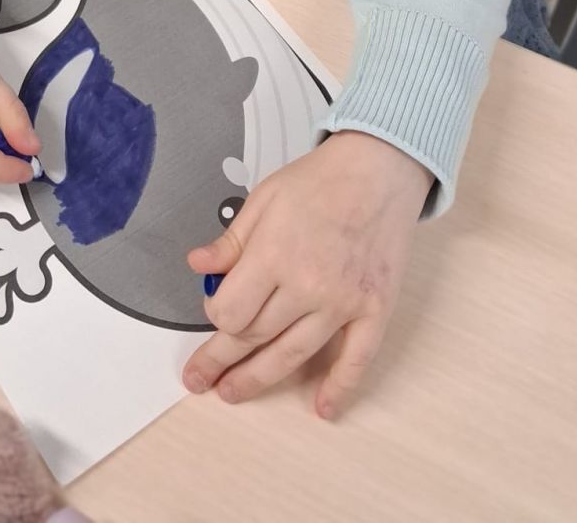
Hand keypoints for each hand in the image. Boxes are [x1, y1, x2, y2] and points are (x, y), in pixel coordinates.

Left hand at [183, 132, 432, 418]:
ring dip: (259, 378)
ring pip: (293, 354)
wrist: (379, 169)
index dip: (216, 319)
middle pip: (256, 337)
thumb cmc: (320, 180)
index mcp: (275, 254)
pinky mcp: (374, 309)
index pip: (232, 313)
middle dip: (222, 360)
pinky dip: (340, 387)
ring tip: (233, 392)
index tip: (214, 315)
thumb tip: (197, 266)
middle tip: (200, 379)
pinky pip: (356, 358)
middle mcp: (307, 284)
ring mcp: (343, 301)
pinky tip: (323, 408)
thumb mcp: (264, 199)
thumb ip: (231, 240)